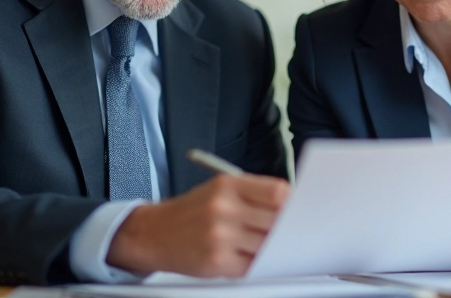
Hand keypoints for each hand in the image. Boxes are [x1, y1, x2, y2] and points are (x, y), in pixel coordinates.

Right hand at [106, 174, 288, 276]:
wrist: (153, 233)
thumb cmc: (191, 211)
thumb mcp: (218, 189)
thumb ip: (253, 194)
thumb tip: (290, 205)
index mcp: (227, 185)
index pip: (276, 192)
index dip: (292, 203)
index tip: (297, 209)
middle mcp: (223, 208)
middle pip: (275, 221)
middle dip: (284, 229)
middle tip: (290, 231)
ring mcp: (219, 236)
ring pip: (266, 246)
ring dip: (271, 248)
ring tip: (266, 244)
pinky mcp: (216, 261)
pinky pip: (252, 266)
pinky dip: (255, 263)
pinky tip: (248, 256)